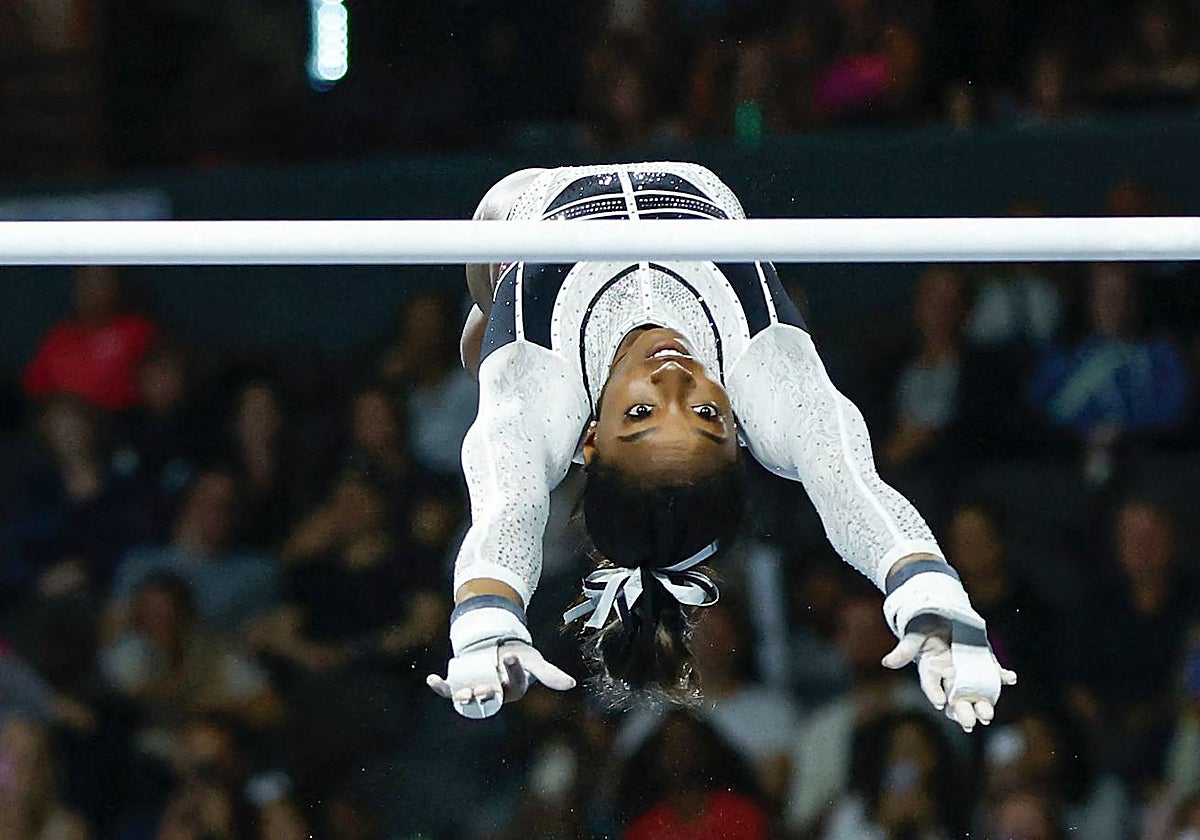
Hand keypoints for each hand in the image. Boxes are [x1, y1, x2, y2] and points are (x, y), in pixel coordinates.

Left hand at [426, 640, 574, 719]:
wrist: (496, 647)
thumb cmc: (517, 656)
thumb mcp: (533, 661)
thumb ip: (550, 673)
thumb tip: (572, 684)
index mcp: (512, 691)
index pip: (514, 683)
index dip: (512, 671)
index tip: (510, 656)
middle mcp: (493, 694)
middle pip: (489, 696)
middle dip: (485, 693)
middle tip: (482, 688)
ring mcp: (474, 689)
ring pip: (468, 698)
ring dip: (462, 697)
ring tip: (460, 694)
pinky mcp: (459, 685)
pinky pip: (448, 690)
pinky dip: (440, 686)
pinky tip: (432, 679)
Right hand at [882, 614, 1016, 731]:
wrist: (942, 615)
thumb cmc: (924, 626)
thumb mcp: (914, 635)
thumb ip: (904, 650)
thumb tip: (887, 663)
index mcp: (931, 671)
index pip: (931, 686)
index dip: (934, 694)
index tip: (940, 703)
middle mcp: (950, 676)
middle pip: (957, 698)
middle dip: (963, 711)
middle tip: (970, 723)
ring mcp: (968, 671)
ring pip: (977, 691)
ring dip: (984, 703)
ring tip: (988, 714)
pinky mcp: (983, 662)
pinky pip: (993, 671)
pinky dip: (1002, 676)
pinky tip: (1010, 677)